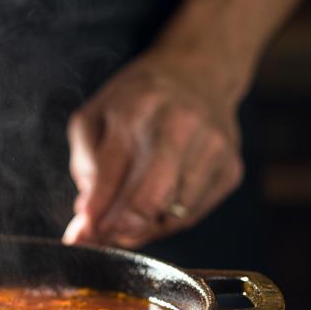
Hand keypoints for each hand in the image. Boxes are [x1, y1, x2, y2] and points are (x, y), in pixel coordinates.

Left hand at [63, 49, 244, 248]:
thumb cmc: (139, 99)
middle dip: (119, 228)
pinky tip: (154, 208)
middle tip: (102, 236)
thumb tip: (87, 219)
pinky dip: (167, 221)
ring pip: (172, 216)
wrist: (199, 72)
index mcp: (137, 109)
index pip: (110, 177)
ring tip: (125, 220)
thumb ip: (85, 166)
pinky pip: (192, 215)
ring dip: (142, 229)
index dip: (92, 215)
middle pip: (149, 200)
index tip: (79, 237)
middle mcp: (180, 127)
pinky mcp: (231, 169)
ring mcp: (212, 149)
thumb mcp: (96, 116)